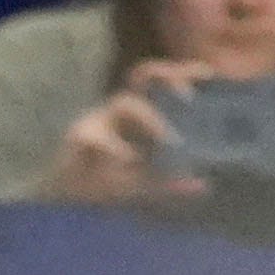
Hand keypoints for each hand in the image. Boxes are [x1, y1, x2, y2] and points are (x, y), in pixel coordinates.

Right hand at [44, 59, 214, 207]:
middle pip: (142, 76)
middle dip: (166, 75)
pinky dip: (114, 147)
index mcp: (137, 116)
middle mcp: (119, 111)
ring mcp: (98, 120)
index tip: (207, 74)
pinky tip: (128, 159)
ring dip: (149, 118)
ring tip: (166, 139)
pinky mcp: (79, 137)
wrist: (66, 202)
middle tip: (188, 97)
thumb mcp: (144, 186)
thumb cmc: (104, 184)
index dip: (182, 73)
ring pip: (124, 102)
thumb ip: (170, 185)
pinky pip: (96, 136)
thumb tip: (202, 185)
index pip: (160, 83)